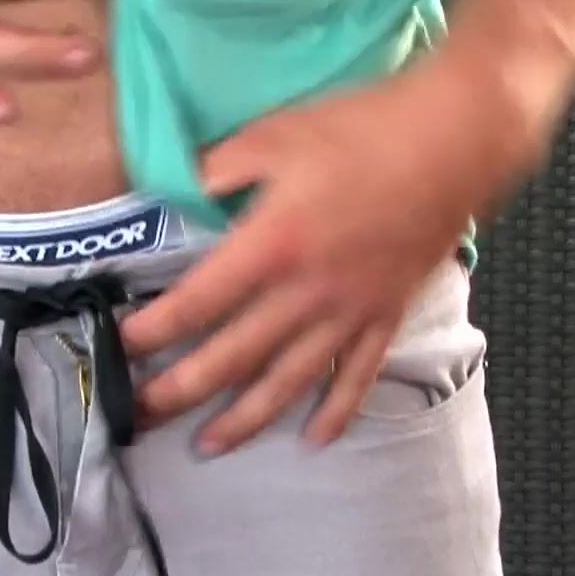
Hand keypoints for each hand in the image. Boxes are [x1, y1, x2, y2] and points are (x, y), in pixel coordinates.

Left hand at [121, 53, 549, 453]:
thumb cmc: (363, 129)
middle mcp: (306, 292)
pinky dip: (335, 413)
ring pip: (288, 380)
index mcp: (271, 245)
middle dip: (180, 391)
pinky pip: (357, 377)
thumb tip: (176, 189)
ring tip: (207, 446)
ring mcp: (350, 311)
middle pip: (232, 356)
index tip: (118, 347)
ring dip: (244, 418)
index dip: (152, 330)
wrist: (456, 139)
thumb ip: (218, 167)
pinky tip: (312, 440)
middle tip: (141, 416)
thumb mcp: (274, 134)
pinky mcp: (387, 315)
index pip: (196, 302)